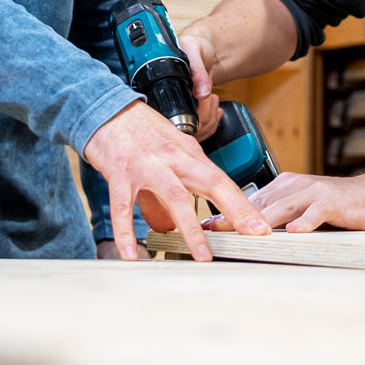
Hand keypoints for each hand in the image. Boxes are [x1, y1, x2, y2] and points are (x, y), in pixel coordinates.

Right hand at [83, 101, 269, 260]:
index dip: (243, 204)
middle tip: (252, 235)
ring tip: (201, 256)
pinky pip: (122, 207)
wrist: (103, 108)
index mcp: (187, 153)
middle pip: (210, 184)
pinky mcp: (119, 172)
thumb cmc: (139, 130)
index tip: (260, 227)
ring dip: (190, 229)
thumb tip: (174, 223)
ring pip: (174, 196)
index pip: (222, 180)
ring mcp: (146, 165)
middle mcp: (171, 158)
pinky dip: (127, 233)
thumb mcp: (167, 151)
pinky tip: (133, 255)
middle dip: (234, 211)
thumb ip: (177, 185)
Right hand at [178, 32, 221, 140]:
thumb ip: (197, 69)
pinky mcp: (193, 110)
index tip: (203, 100)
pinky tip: (215, 108)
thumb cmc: (194, 44)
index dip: (194, 115)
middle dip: (206, 117)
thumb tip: (201, 91)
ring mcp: (183, 107)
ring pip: (196, 132)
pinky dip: (213, 121)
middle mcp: (171, 100)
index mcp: (165, 87)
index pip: (173, 117)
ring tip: (212, 100)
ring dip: (210, 119)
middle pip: (187, 129)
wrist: (202, 46)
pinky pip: (202, 128)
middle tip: (211, 98)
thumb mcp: (193, 48)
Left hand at [204, 171, 364, 232]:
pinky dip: (304, 222)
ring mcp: (313, 192)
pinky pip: (315, 212)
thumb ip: (281, 216)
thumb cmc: (340, 206)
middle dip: (234, 218)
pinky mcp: (332, 201)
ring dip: (261, 221)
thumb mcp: (304, 208)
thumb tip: (253, 233)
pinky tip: (294, 232)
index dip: (228, 213)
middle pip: (259, 203)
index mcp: (285, 186)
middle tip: (212, 232)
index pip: (250, 200)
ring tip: (243, 234)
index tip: (206, 227)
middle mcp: (295, 185)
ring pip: (281, 206)